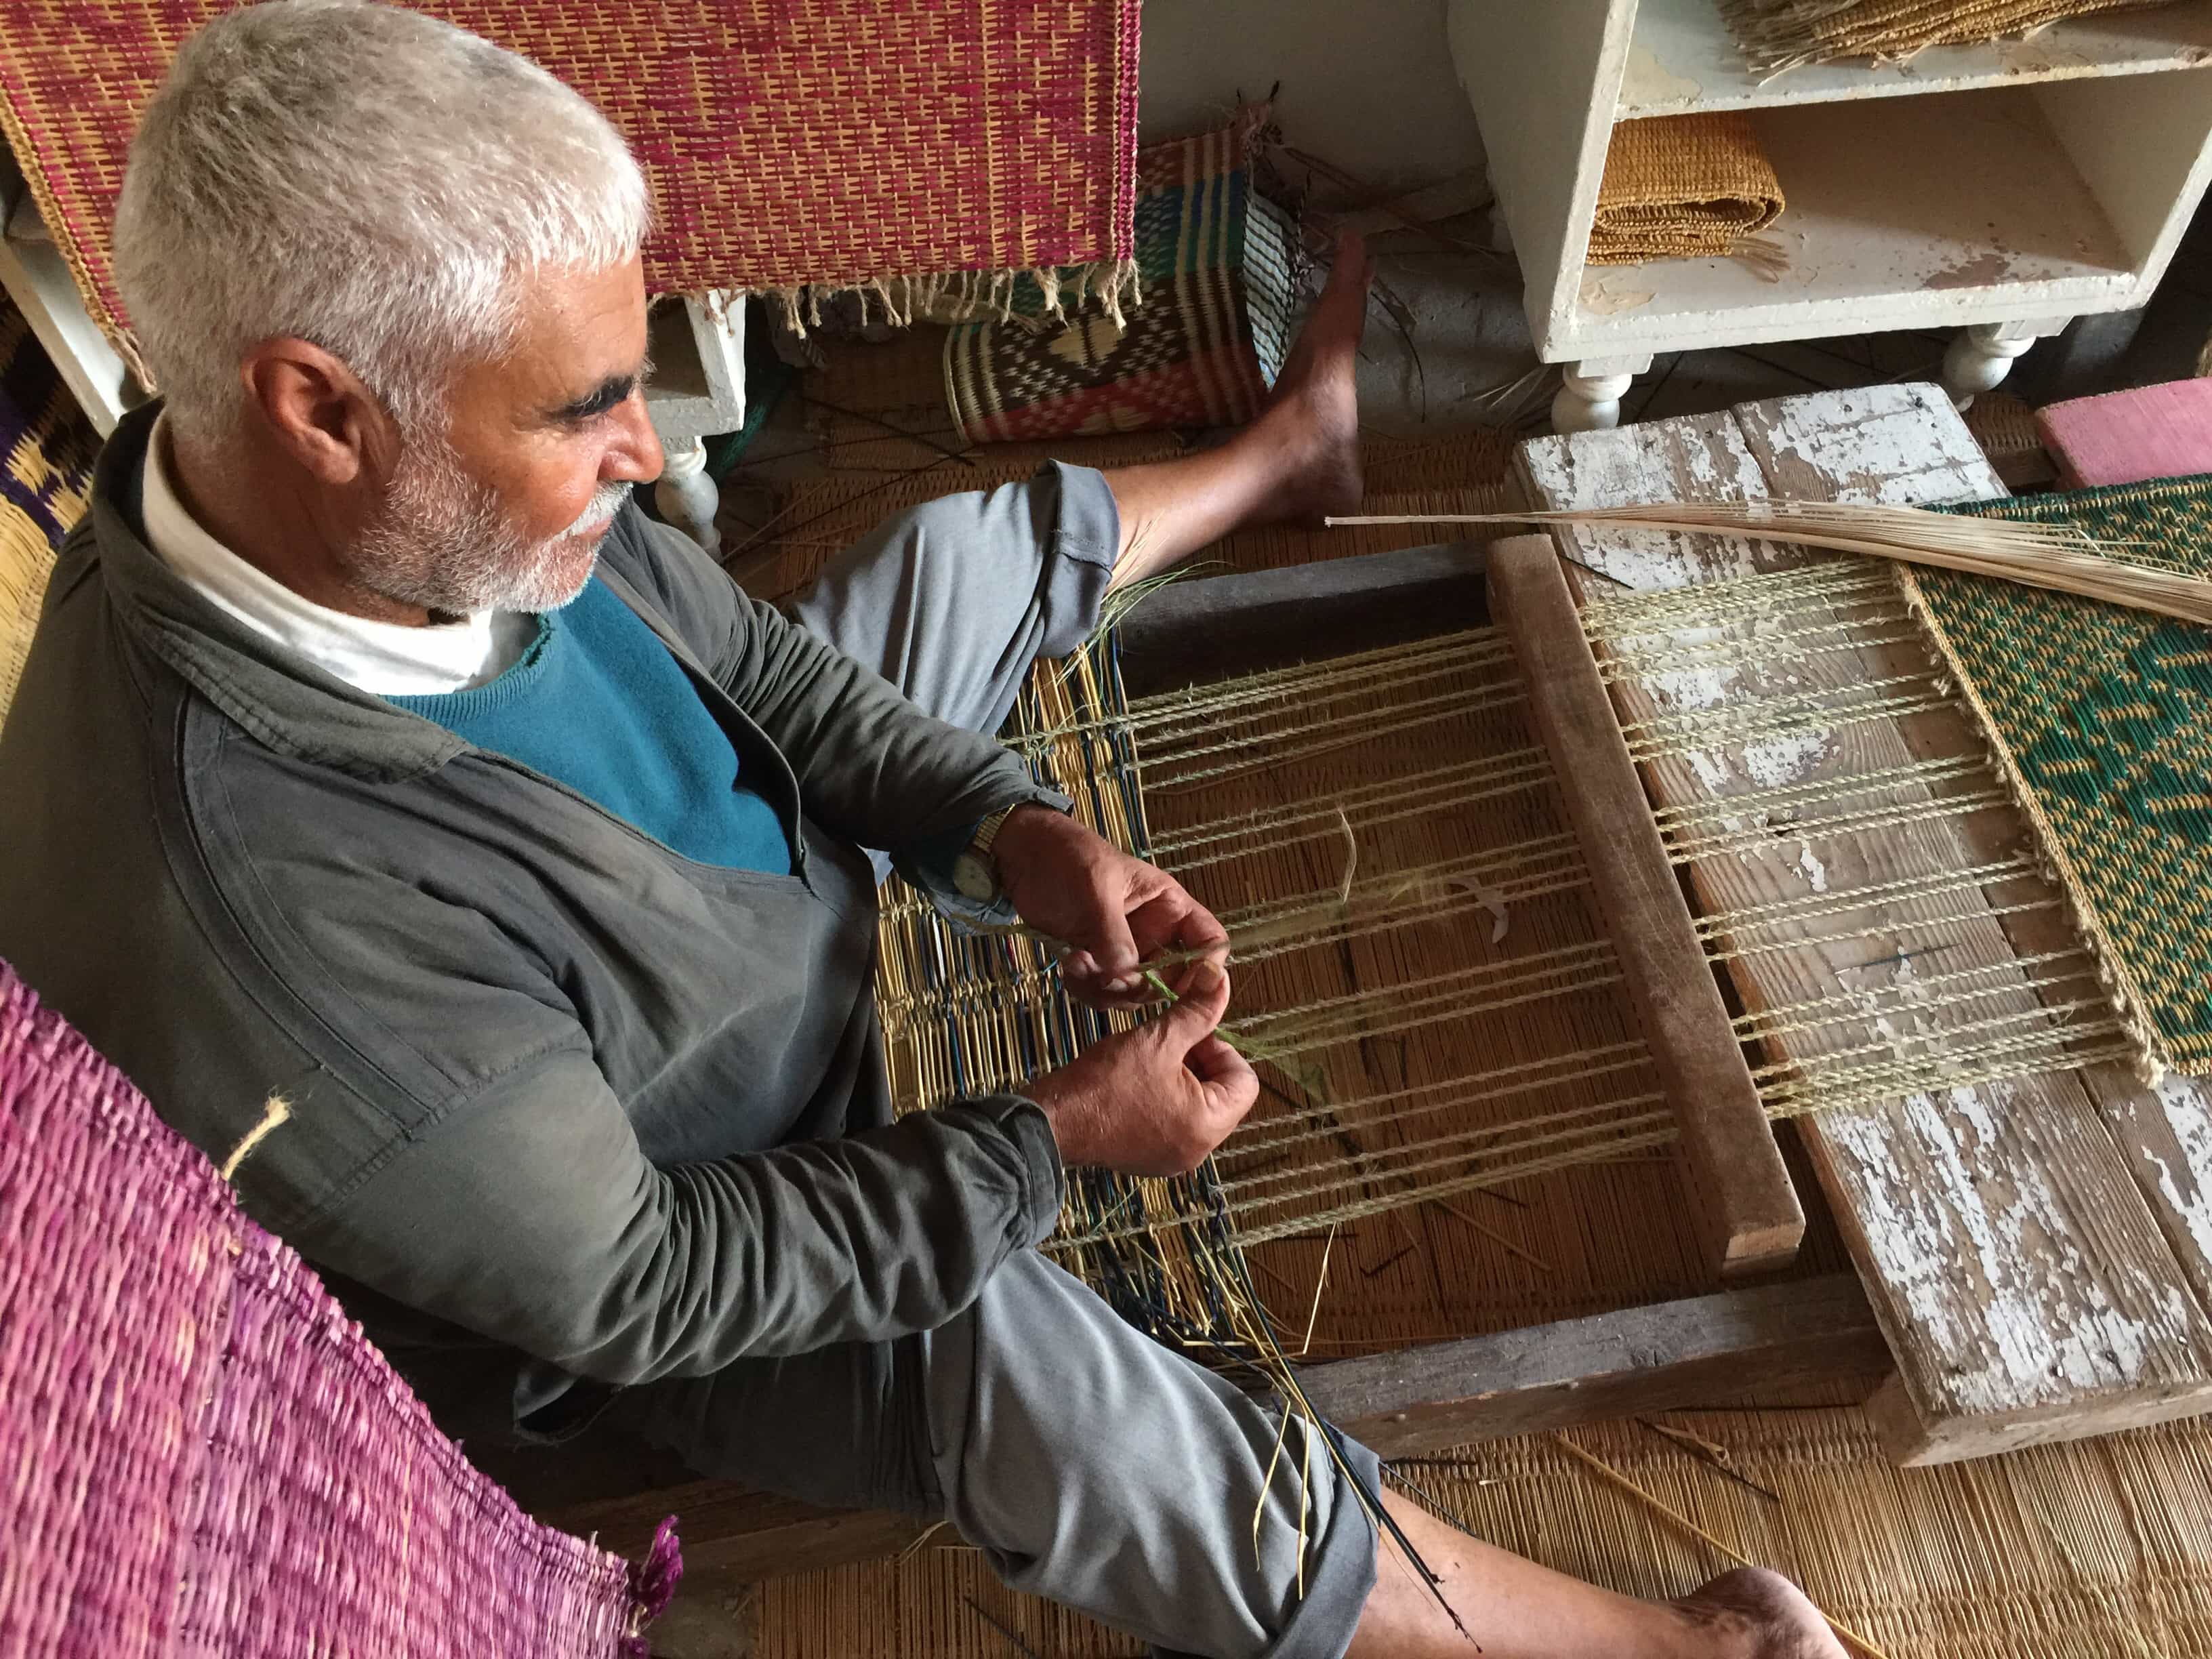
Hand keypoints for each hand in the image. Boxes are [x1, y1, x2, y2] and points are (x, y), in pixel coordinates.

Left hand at [992, 805, 1228, 1006]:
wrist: (1026, 858)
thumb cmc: (1070, 856)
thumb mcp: (1096, 885)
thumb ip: (1112, 931)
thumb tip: (1125, 976)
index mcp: (1169, 907)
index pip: (1208, 941)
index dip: (1207, 967)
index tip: (1182, 983)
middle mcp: (1154, 934)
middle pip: (1170, 980)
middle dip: (1138, 985)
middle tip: (1107, 976)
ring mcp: (1126, 952)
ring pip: (1133, 993)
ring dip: (1104, 988)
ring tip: (1075, 962)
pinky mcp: (1098, 964)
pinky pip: (1102, 994)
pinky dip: (1084, 988)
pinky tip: (1067, 965)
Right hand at [1018, 962, 1257, 1174]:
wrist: (1053, 1122)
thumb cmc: (1106, 1083)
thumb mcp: (1157, 1039)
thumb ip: (1197, 1012)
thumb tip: (1221, 980)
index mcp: (1208, 1126)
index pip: (1245, 1082)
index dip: (1222, 1048)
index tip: (1190, 1033)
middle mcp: (1198, 1151)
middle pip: (1223, 1096)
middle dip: (1202, 1063)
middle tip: (1168, 1042)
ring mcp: (1173, 1159)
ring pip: (1196, 1108)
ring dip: (1182, 1078)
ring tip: (1149, 1058)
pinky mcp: (1149, 1159)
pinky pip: (1173, 1124)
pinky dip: (1164, 1099)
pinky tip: (1136, 1081)